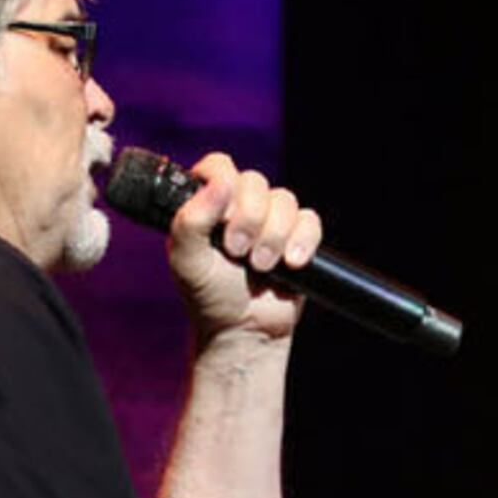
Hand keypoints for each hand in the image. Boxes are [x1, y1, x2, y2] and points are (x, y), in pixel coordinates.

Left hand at [166, 154, 322, 343]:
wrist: (243, 330)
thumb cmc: (209, 296)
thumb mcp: (187, 261)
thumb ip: (191, 220)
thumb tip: (220, 183)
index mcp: (208, 202)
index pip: (219, 167)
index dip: (224, 188)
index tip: (221, 221)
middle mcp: (240, 205)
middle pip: (256, 181)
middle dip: (249, 219)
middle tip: (237, 252)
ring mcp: (271, 220)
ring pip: (285, 201)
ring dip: (273, 236)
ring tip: (261, 266)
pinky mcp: (298, 237)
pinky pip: (310, 221)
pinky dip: (303, 241)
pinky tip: (291, 263)